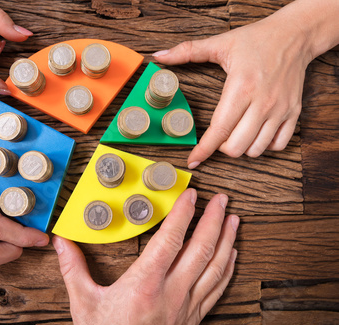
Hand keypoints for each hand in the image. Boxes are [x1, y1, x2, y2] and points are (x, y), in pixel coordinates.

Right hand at [53, 189, 238, 324]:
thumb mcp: (84, 304)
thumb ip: (73, 270)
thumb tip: (61, 243)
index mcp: (144, 285)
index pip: (169, 240)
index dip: (182, 214)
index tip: (190, 194)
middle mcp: (171, 293)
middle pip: (200, 250)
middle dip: (214, 220)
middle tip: (222, 199)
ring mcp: (186, 306)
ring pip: (214, 268)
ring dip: (226, 240)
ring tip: (233, 219)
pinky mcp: (193, 318)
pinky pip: (217, 290)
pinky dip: (227, 269)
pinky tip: (232, 255)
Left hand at [153, 6, 313, 167]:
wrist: (294, 35)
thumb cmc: (257, 39)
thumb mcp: (220, 43)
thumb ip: (187, 51)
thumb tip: (159, 56)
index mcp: (241, 88)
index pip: (218, 130)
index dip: (203, 150)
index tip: (193, 160)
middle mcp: (261, 103)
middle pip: (236, 147)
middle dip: (220, 148)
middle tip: (217, 136)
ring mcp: (280, 110)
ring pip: (256, 150)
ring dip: (241, 148)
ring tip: (235, 134)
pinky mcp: (294, 112)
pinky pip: (278, 144)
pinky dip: (264, 146)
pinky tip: (255, 133)